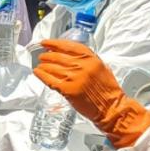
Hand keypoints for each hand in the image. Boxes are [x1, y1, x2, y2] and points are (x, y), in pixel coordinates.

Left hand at [34, 39, 149, 147]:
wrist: (111, 107)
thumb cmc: (107, 89)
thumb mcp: (101, 67)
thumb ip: (87, 59)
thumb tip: (68, 54)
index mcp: (91, 58)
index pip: (68, 46)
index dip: (54, 43)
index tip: (45, 42)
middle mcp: (82, 66)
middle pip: (58, 56)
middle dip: (47, 55)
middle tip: (41, 56)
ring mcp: (74, 78)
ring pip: (52, 67)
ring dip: (43, 65)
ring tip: (40, 65)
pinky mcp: (68, 90)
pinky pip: (50, 80)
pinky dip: (42, 75)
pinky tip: (38, 72)